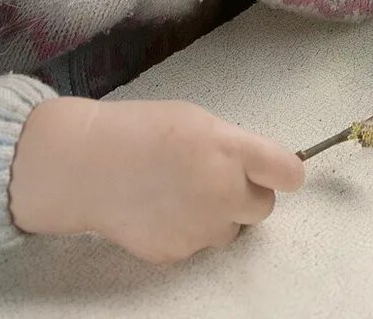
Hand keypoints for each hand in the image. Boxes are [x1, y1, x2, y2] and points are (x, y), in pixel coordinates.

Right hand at [9, 97, 303, 262]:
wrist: (84, 165)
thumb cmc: (139, 131)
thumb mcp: (195, 120)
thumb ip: (233, 145)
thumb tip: (260, 167)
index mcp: (229, 150)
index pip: (288, 172)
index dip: (287, 173)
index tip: (279, 173)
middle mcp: (221, 192)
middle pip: (264, 207)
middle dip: (247, 195)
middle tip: (217, 179)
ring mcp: (199, 227)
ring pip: (230, 230)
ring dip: (217, 215)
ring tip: (179, 192)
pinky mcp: (177, 252)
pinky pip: (196, 244)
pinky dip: (184, 230)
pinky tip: (158, 209)